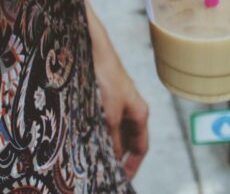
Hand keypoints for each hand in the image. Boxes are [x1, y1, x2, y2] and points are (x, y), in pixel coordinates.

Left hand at [86, 1, 148, 178]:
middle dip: (120, 156)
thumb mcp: (110, 113)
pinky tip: (88, 136)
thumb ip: (113, 136)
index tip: (123, 179)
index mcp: (140, 113)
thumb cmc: (106, 77)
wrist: (93, 49)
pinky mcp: (106, 97)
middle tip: (107, 171)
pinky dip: (101, 131)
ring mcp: (119, 102)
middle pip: (130, 140)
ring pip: (117, 131)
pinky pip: (107, 121)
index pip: (141, 146)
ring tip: (96, 157)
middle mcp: (132, 108)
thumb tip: (114, 156)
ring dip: (109, 143)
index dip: (133, 164)